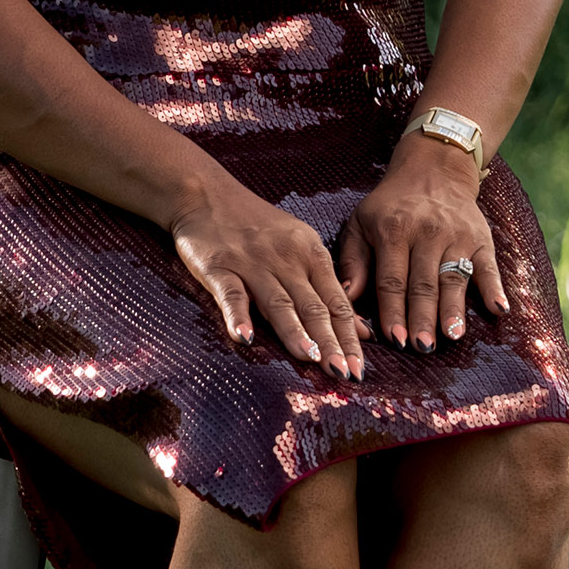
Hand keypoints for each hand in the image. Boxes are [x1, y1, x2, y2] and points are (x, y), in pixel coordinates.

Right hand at [170, 172, 368, 375]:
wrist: (206, 194)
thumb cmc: (257, 226)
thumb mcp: (301, 248)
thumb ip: (328, 289)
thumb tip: (362, 331)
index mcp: (311, 254)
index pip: (337, 302)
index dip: (350, 337)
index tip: (361, 369)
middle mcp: (287, 259)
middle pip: (314, 306)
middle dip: (331, 342)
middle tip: (345, 374)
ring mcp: (252, 263)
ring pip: (278, 302)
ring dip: (295, 332)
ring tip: (310, 359)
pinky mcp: (218, 266)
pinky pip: (231, 294)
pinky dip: (238, 316)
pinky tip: (245, 338)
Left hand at [338, 134, 505, 347]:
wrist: (433, 170)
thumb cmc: (390, 206)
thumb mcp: (361, 223)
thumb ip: (353, 261)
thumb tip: (346, 297)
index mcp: (393, 230)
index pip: (392, 279)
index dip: (393, 311)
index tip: (394, 339)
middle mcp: (426, 232)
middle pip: (423, 283)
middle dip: (422, 317)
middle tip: (421, 347)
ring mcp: (456, 236)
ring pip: (453, 278)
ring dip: (453, 309)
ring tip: (453, 336)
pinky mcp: (481, 238)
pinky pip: (489, 266)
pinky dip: (495, 288)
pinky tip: (499, 309)